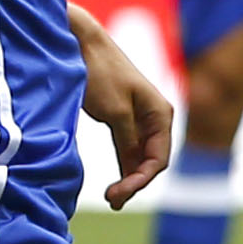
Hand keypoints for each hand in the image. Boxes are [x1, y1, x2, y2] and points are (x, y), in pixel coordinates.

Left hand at [73, 6, 174, 206]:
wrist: (82, 44)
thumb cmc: (99, 73)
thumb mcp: (115, 111)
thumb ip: (128, 141)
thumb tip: (134, 168)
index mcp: (161, 113)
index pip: (158, 159)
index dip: (140, 181)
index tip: (116, 194)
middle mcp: (156, 117)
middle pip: (152, 161)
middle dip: (134, 182)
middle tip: (111, 199)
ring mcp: (141, 118)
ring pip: (140, 157)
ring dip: (129, 178)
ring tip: (112, 198)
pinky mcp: (124, 118)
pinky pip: (129, 148)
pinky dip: (123, 165)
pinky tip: (114, 182)